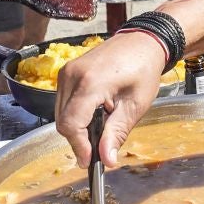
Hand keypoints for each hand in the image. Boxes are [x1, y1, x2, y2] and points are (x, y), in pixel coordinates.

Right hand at [55, 29, 170, 167]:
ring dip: (78, 127)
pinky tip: (96, 112)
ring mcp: (67, 72)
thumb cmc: (143, 69)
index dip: (79, 146)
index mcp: (89, 83)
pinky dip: (76, 114)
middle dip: (79, 140)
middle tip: (100, 148)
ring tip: (103, 124)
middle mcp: (72, 75)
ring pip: (60, 114)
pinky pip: (63, 102)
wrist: (142, 42)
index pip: (71, 124)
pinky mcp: (66, 72)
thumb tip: (106, 159)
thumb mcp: (135, 105)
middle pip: (63, 122)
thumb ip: (117, 133)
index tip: (90, 161)